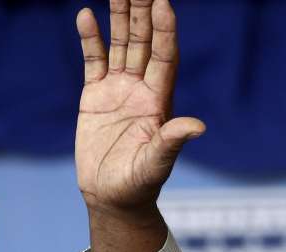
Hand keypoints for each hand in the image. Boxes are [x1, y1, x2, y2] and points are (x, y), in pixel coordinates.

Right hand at [74, 0, 202, 215]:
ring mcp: (118, 90)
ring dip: (119, 18)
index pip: (164, 57)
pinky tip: (87, 15)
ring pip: (120, 46)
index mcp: (159, 102)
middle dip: (143, 14)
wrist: (112, 198)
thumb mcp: (156, 164)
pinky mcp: (95, 96)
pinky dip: (90, 39)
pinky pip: (93, 60)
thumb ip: (172, 142)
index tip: (163, 3)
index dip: (165, 31)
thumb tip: (198, 127)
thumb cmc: (139, 185)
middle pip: (144, 43)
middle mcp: (141, 90)